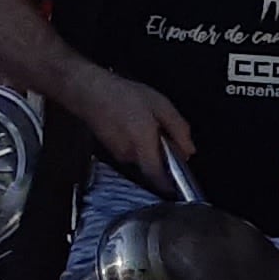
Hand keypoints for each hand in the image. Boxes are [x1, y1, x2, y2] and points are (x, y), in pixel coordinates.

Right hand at [70, 71, 200, 189]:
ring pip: (144, 159)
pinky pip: (134, 153)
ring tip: (151, 127)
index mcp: (143, 144)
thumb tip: (189, 151)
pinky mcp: (112, 150)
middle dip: (165, 157)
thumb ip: (179, 130)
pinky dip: (141, 144)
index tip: (182, 187)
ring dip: (152, 149)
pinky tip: (138, 127)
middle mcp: (129, 154)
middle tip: (169, 138)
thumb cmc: (122, 96)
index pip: (158, 175)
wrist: (89, 92)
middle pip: (154, 166)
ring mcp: (119, 154)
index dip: (171, 185)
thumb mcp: (161, 106)